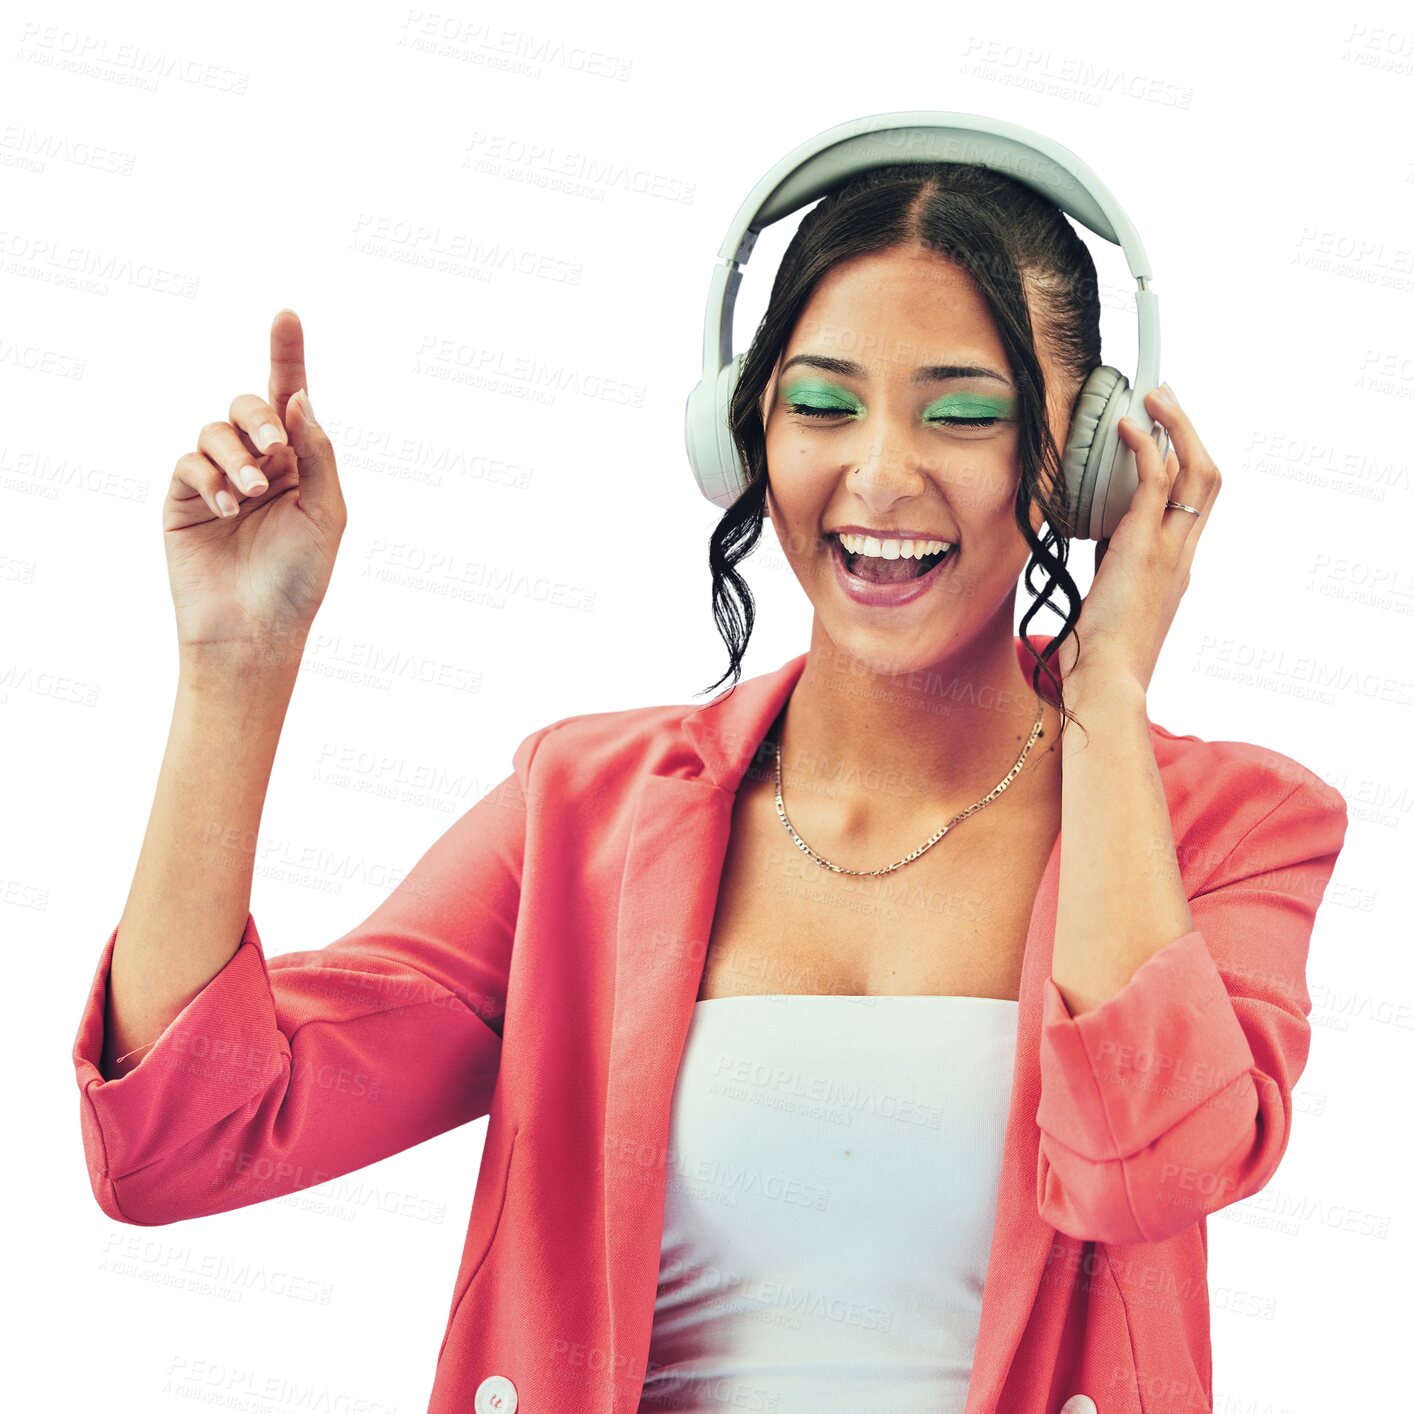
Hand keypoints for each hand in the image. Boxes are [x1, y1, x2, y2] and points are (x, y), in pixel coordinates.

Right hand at [162, 309, 347, 661]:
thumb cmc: (300, 579)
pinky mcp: (183, 499)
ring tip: (252, 493)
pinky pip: (188, 462)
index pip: (292, 401)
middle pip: (249, 405)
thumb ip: (316, 452)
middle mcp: (259, 466)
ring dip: (237, 455)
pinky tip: (227, 508)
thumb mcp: (327, 512)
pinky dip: (209, 477)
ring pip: (215, 430)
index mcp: (300, 466)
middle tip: (275, 448)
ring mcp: (219, 480)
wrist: (256, 631)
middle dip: (261, 416)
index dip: (288, 356)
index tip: (288, 315)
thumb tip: (297, 397)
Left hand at [1055, 385, 1220, 694]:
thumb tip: (1091, 556)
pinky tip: (1129, 428)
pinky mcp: (1146, 547)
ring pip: (1196, 472)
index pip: (1191, 504)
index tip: (1161, 437)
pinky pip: (1157, 483)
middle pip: (1208, 479)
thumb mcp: (1104, 605)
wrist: (1105, 682)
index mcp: (1175, 569)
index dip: (1182, 464)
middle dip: (1190, 431)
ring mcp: (1171, 551)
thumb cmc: (1097, 659)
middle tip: (1166, 398)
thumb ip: (1107, 574)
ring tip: (1156, 396)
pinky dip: (1147, 447)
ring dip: (1177, 426)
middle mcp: (1182, 555)